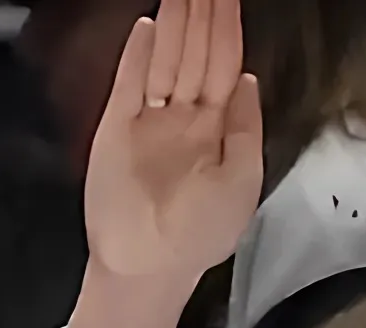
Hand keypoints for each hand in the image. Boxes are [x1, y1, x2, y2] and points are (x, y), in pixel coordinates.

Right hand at [85, 0, 262, 286]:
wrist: (150, 263)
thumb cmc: (200, 233)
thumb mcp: (243, 181)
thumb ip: (246, 128)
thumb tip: (248, 80)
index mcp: (217, 131)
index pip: (225, 68)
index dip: (228, 31)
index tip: (229, 0)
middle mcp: (184, 119)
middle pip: (196, 54)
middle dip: (201, 16)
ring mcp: (149, 120)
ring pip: (166, 60)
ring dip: (174, 24)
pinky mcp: (117, 127)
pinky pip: (129, 81)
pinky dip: (137, 54)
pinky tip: (148, 25)